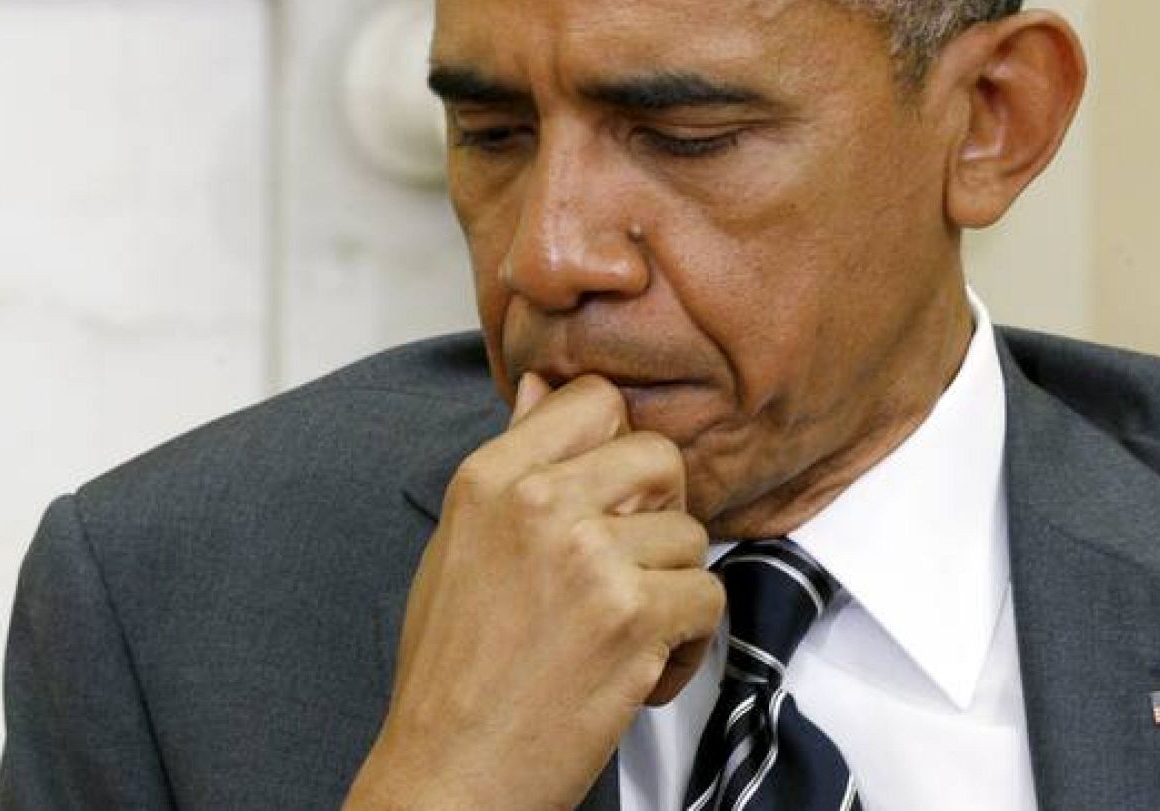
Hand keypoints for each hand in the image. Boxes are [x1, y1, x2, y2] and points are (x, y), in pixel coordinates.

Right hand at [344, 374, 724, 810]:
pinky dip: (688, 643)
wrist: (450, 774)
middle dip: (659, 514)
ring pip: (691, 536)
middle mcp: (540, 503)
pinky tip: (641, 669)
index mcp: (490, 478)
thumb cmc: (453, 670)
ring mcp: (590, 556)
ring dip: (672, 590)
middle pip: (659, 456)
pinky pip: (709, 598)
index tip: (611, 495)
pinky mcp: (633, 616)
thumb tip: (541, 387)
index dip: (617, 444)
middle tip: (628, 567)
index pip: (594, 400)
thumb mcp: (461, 545)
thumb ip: (514, 463)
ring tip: (623, 634)